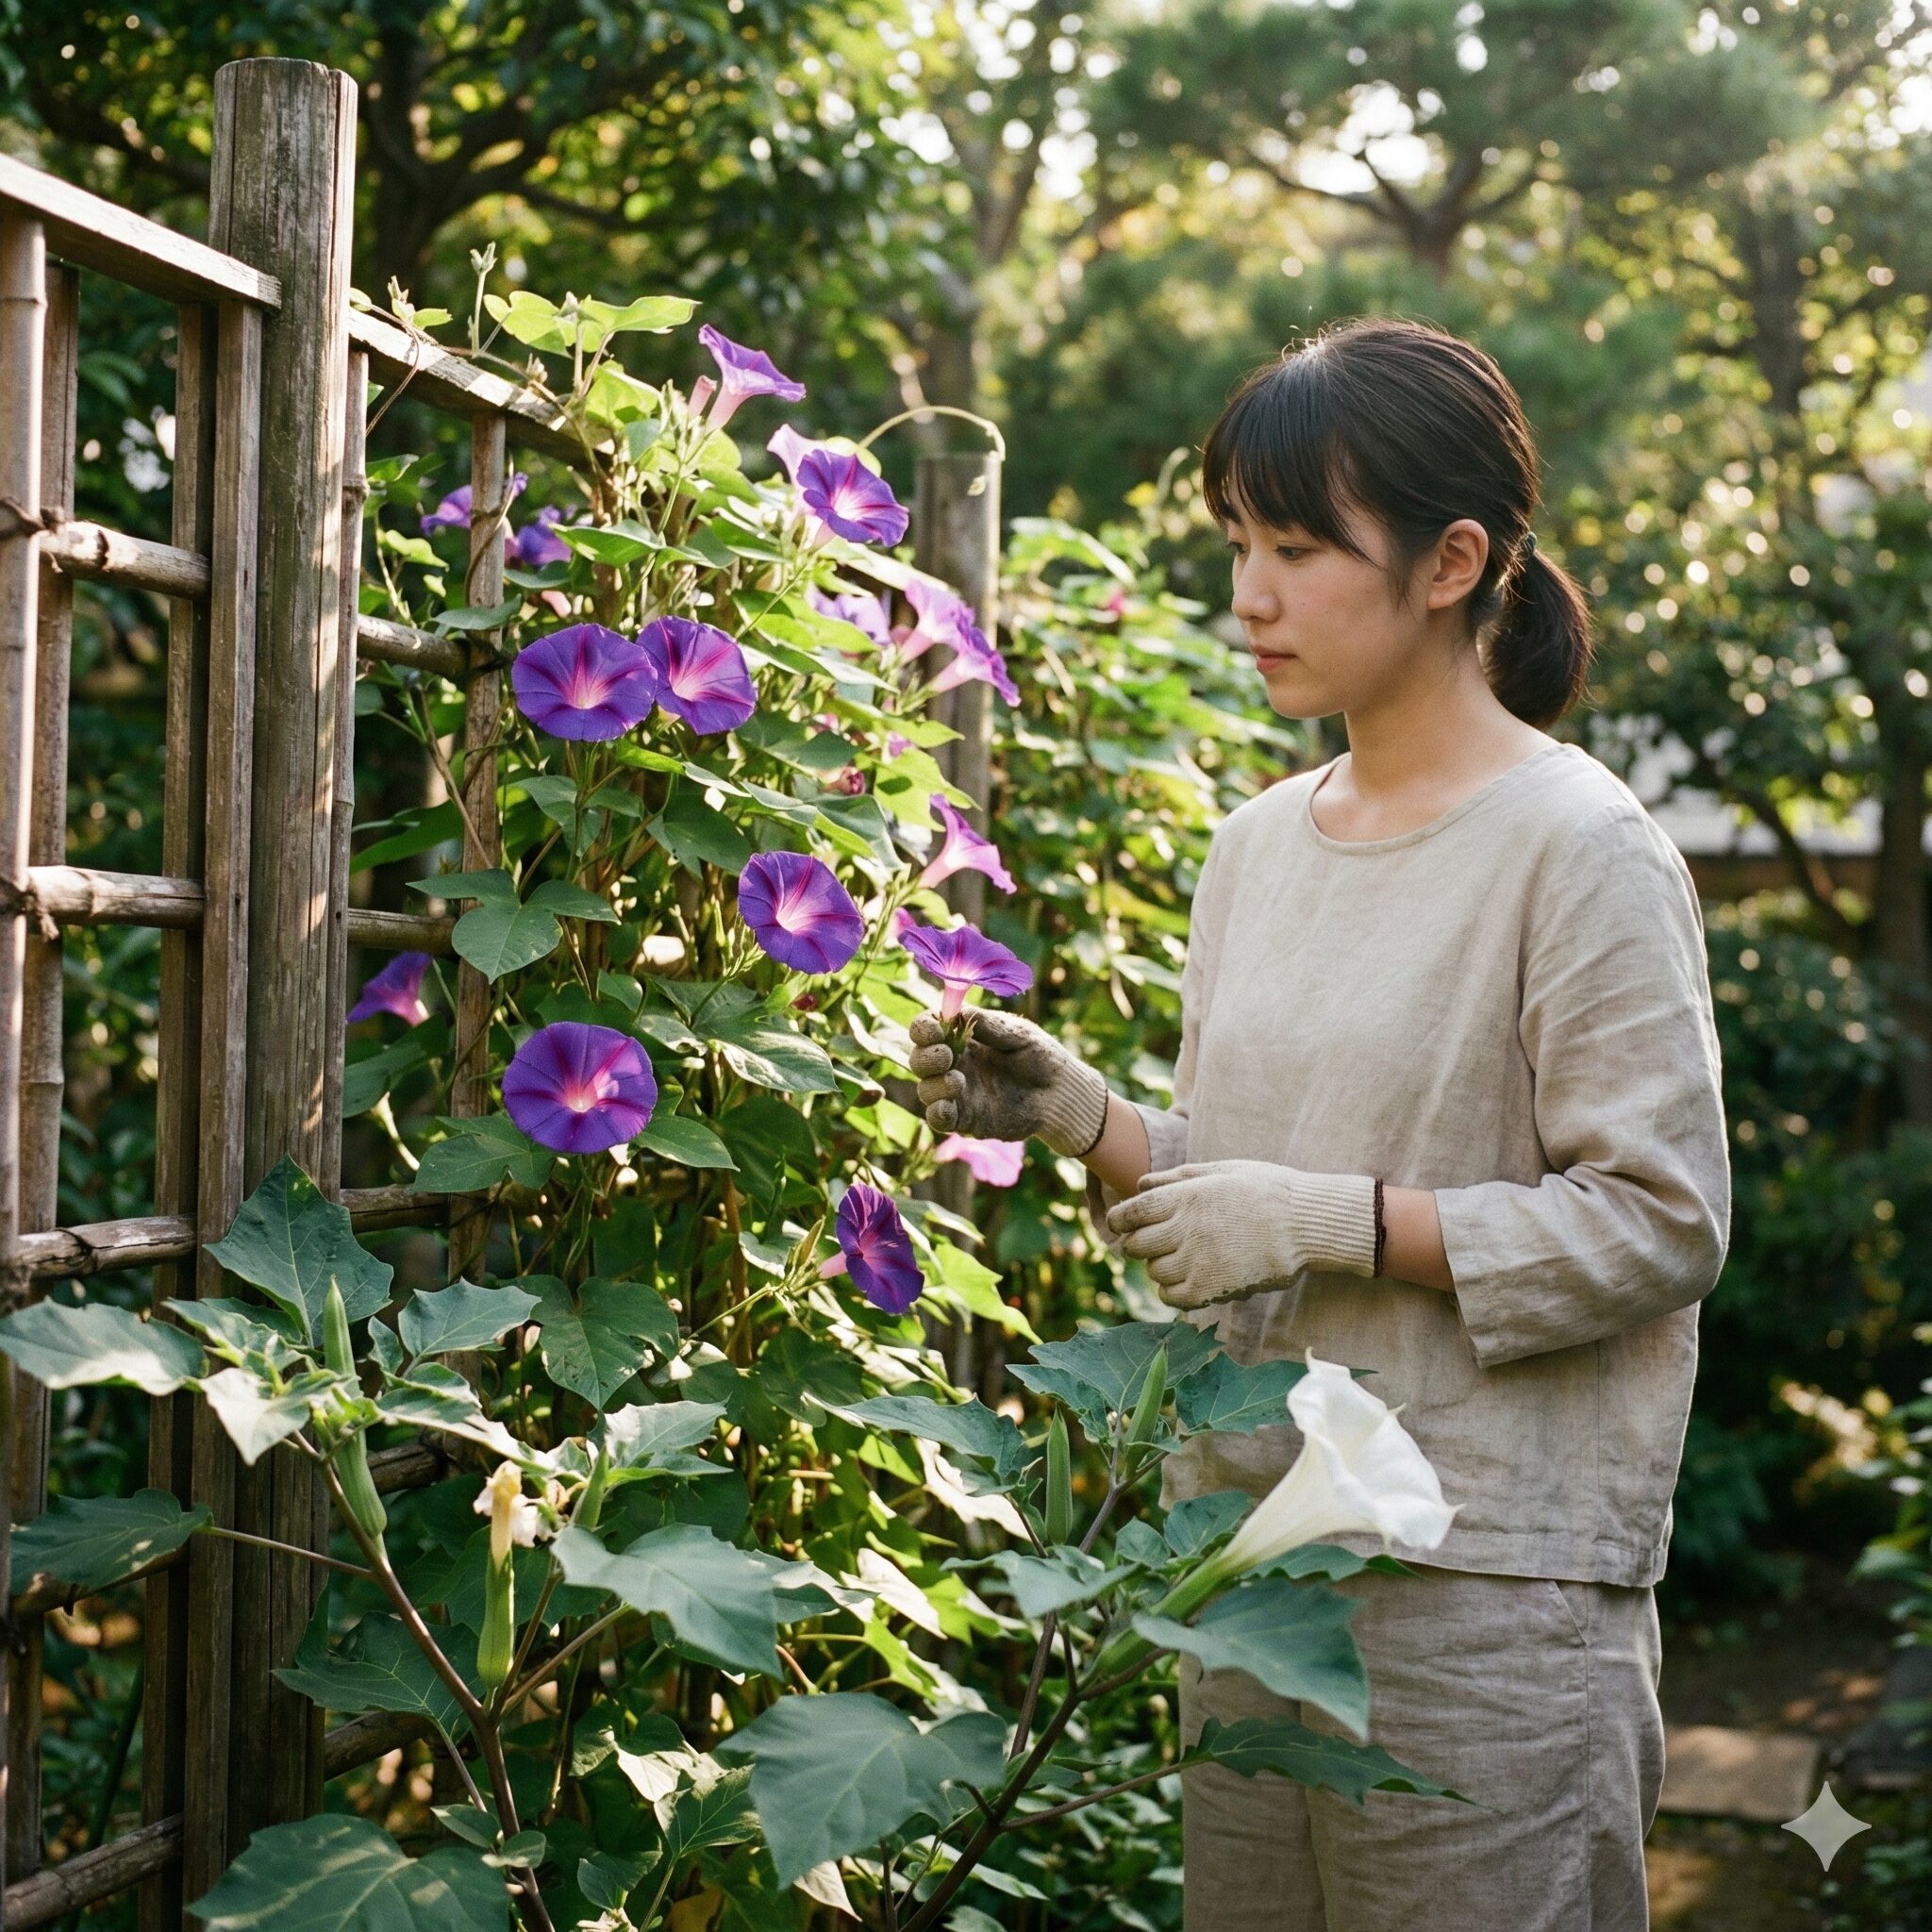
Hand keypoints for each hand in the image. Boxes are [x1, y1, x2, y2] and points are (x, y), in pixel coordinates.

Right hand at [906, 1008, 1109, 1156]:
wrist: (1060, 1094)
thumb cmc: (1041, 1057)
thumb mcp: (1018, 1034)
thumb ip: (989, 1025)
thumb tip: (957, 1011)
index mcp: (962, 1039)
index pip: (928, 1030)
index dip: (923, 1028)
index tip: (934, 1028)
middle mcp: (955, 1064)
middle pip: (920, 1059)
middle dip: (925, 1056)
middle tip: (946, 1055)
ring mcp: (958, 1093)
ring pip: (925, 1089)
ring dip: (933, 1084)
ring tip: (958, 1080)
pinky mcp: (966, 1119)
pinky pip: (938, 1119)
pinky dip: (936, 1112)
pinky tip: (949, 1105)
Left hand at [1105, 1159, 1377, 1309]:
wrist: (1306, 1223)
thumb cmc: (1266, 1191)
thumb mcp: (1221, 1171)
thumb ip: (1176, 1178)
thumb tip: (1139, 1185)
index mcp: (1184, 1196)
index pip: (1129, 1213)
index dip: (1120, 1221)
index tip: (1123, 1225)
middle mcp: (1184, 1228)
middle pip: (1135, 1246)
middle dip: (1139, 1244)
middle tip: (1156, 1243)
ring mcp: (1196, 1261)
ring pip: (1153, 1272)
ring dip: (1161, 1267)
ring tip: (1183, 1258)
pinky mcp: (1210, 1288)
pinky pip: (1171, 1297)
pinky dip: (1173, 1291)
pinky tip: (1189, 1279)